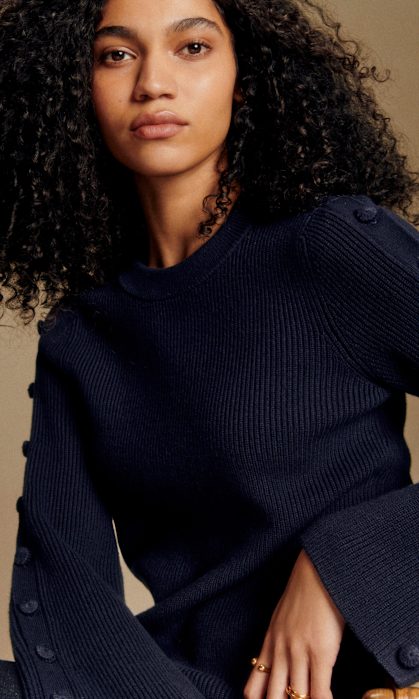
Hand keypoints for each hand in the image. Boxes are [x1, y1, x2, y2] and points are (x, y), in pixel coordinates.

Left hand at [243, 549, 344, 698]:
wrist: (318, 570)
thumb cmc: (306, 591)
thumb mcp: (283, 615)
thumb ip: (281, 637)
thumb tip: (284, 657)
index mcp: (270, 643)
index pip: (253, 687)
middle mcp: (280, 651)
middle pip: (272, 697)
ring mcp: (298, 653)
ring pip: (295, 698)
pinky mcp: (320, 652)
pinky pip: (319, 691)